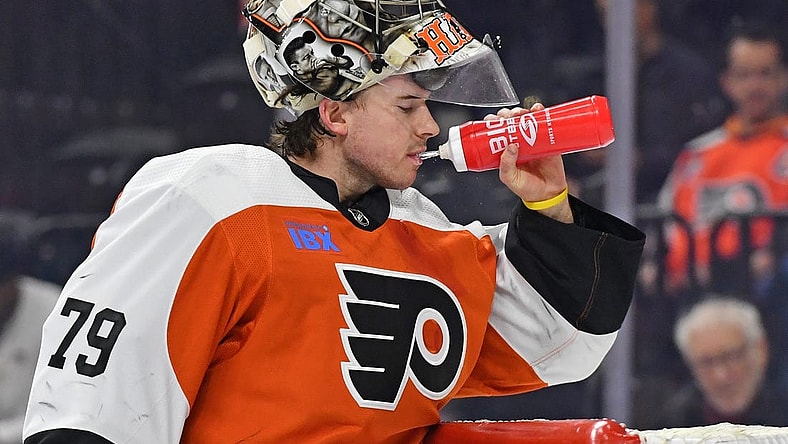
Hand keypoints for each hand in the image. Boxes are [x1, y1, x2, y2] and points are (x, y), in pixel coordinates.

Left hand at [489, 103, 572, 222]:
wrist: (548, 193)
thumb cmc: (526, 188)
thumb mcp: (510, 178)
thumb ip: (506, 165)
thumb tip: (510, 146)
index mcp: (504, 150)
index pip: (495, 131)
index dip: (492, 123)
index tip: (492, 121)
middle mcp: (517, 141)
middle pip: (509, 121)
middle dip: (506, 115)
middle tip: (508, 117)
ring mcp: (532, 138)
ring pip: (524, 118)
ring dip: (520, 111)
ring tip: (520, 114)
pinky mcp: (547, 138)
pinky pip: (544, 121)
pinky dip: (540, 112)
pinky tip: (537, 109)